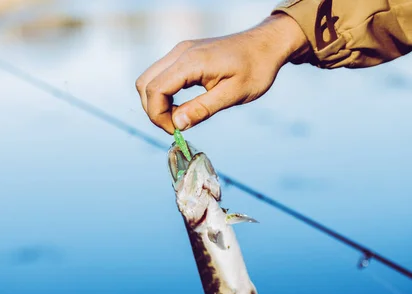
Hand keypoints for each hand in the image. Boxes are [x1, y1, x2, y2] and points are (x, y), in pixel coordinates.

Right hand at [135, 13, 307, 133]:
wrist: (267, 44)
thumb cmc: (256, 69)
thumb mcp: (233, 94)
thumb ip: (203, 109)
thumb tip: (177, 125)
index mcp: (191, 62)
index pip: (155, 90)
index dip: (158, 116)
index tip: (176, 131)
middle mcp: (180, 53)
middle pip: (145, 84)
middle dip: (154, 111)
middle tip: (176, 127)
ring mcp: (181, 51)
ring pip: (150, 79)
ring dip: (157, 103)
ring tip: (181, 118)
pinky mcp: (184, 54)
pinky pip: (162, 75)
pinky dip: (164, 94)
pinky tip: (183, 107)